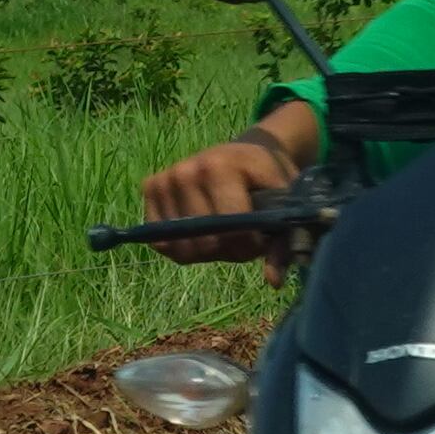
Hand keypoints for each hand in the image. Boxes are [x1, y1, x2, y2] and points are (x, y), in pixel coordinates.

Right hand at [137, 99, 322, 266]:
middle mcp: (185, 171)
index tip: (261, 237)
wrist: (248, 151)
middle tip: (243, 237)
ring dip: (207, 252)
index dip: (249, 244)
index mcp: (220, 167)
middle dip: (229, 250)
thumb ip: (282, 243)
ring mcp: (164, 180)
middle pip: (204, 242)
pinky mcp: (150, 189)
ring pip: (182, 247)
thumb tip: (273, 282)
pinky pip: (161, 242)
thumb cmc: (268, 178)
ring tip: (224, 233)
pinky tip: (202, 233)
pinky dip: (183, 248)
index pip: (229, 227)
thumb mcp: (284, 204)